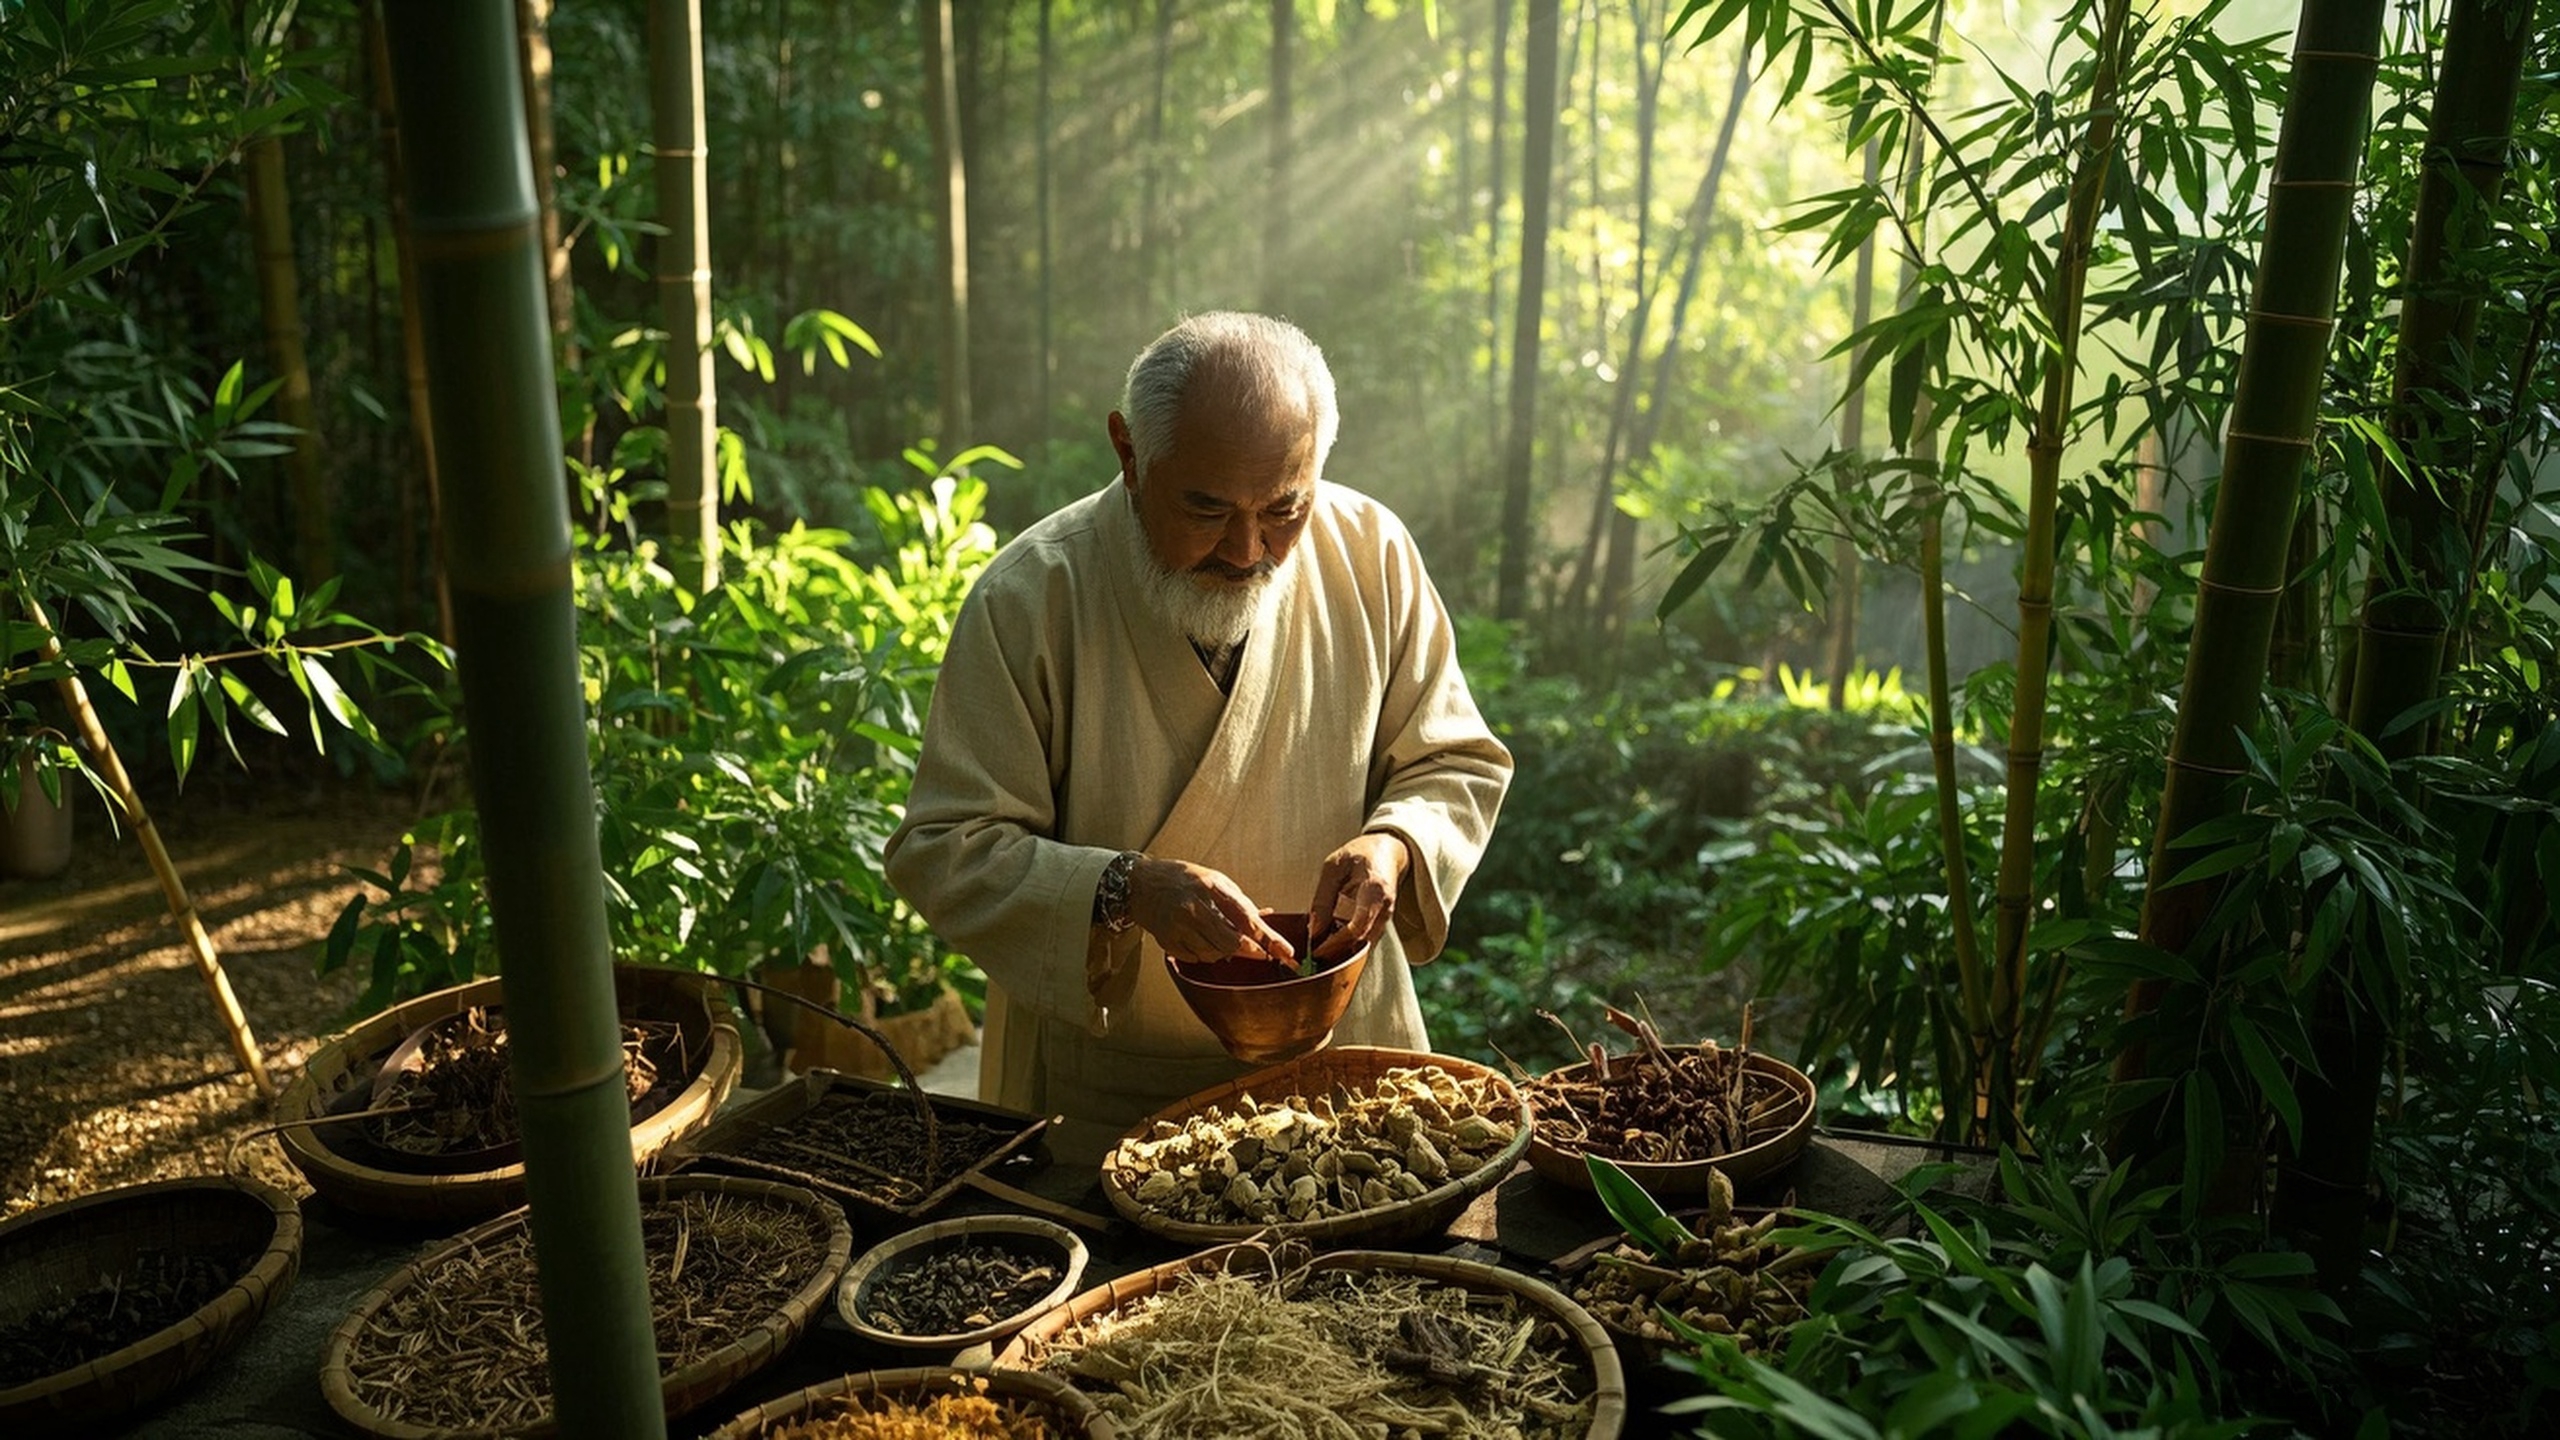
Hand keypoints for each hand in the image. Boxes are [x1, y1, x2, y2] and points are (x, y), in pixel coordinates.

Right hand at [1128, 855, 1294, 964]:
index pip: (1245, 917)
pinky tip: (1199, 939)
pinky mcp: (1168, 940)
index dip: (1268, 938)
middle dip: (1247, 950)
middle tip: (1257, 952)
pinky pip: (1196, 958)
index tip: (1285, 952)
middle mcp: (1194, 906)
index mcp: (1210, 886)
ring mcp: (1178, 925)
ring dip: (1224, 952)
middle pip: (1231, 942)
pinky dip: (1204, 954)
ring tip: (1217, 935)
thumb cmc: (1181, 879)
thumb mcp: (1213, 879)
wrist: (1139, 884)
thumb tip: (1265, 918)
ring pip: (1214, 954)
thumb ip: (1238, 901)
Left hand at [1308, 831, 1407, 962]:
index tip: (1317, 949)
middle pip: (1362, 940)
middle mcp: (1385, 907)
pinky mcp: (1384, 920)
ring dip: (1343, 949)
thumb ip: (1323, 898)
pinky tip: (1333, 939)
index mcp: (1374, 889)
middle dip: (1338, 951)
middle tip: (1314, 955)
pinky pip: (1367, 938)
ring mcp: (1387, 915)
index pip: (1357, 927)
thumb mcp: (1333, 868)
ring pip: (1365, 943)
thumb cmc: (1359, 853)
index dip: (1336, 942)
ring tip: (1321, 948)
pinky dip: (1350, 943)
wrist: (1388, 849)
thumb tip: (1314, 930)